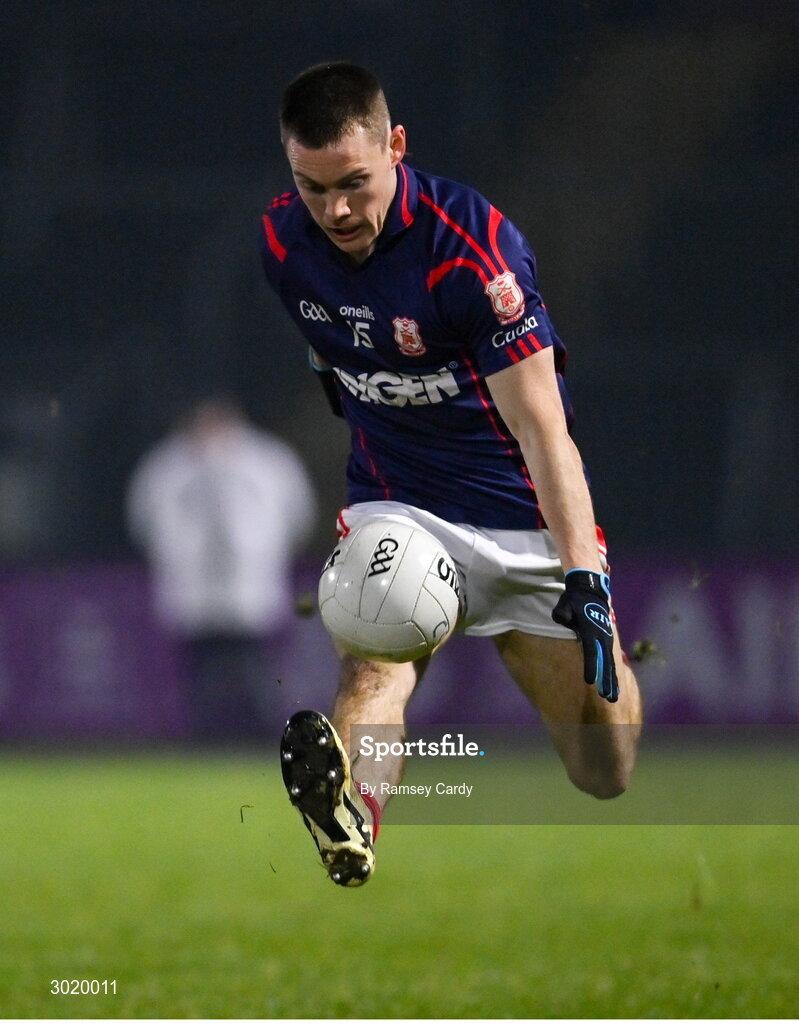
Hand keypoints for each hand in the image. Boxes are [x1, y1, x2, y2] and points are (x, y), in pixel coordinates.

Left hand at [552, 569, 617, 701]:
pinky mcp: (607, 641)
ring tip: (612, 698)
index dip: (591, 667)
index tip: (590, 681)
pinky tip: (613, 687)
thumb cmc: (575, 600)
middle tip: (607, 698)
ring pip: (611, 665)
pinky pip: (611, 661)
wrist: (591, 591)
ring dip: (611, 681)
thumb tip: (561, 617)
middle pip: (605, 663)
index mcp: (590, 632)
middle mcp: (601, 638)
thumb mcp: (565, 604)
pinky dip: (613, 675)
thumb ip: (562, 612)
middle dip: (605, 681)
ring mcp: (606, 640)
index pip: (591, 653)